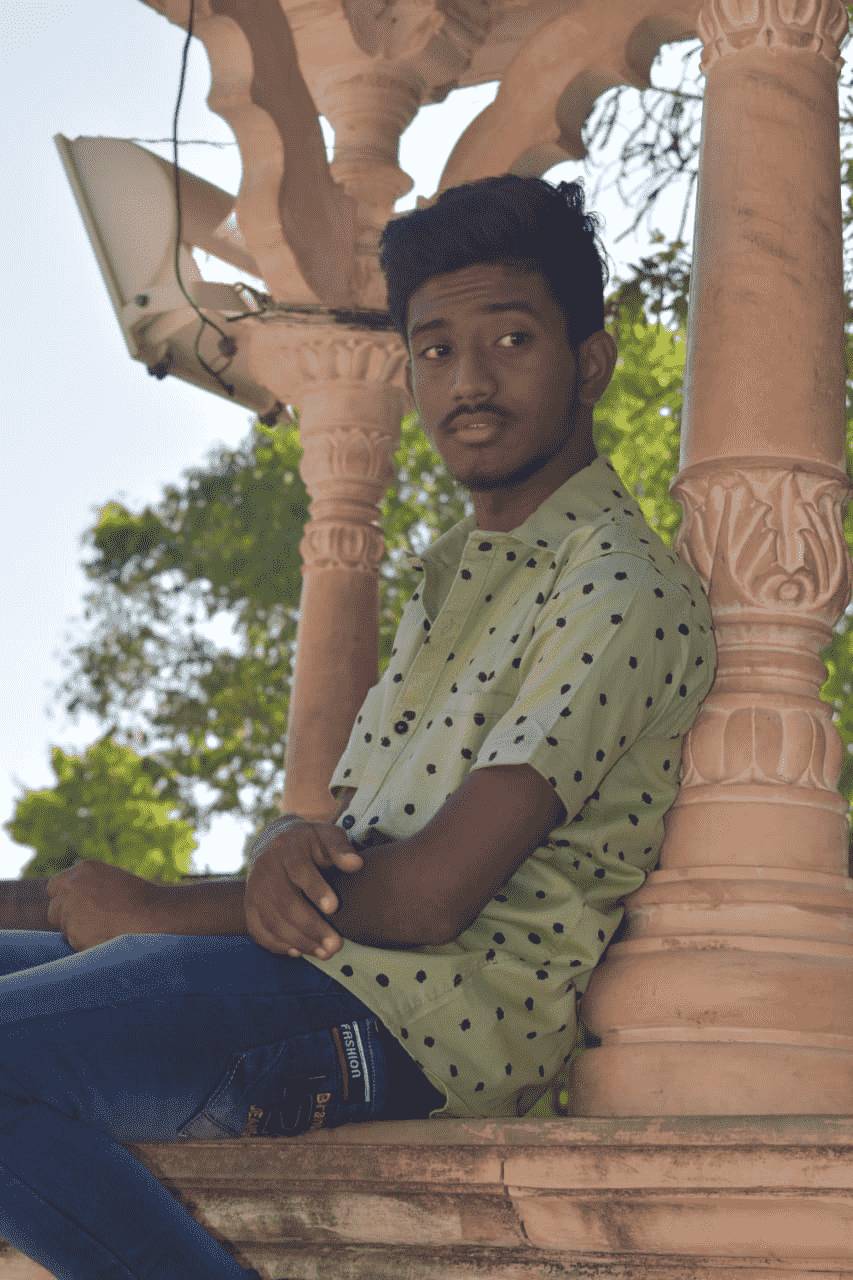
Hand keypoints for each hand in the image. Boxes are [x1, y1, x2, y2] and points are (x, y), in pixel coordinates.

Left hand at [45, 860, 160, 951]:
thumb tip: (73, 901)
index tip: (76, 909)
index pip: (55, 887)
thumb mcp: (112, 879)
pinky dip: (86, 944)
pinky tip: (106, 937)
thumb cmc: (140, 900)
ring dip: (78, 932)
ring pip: (64, 928)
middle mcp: (72, 886)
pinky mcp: (74, 932)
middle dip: (66, 918)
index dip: (64, 900)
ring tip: (106, 929)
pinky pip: (73, 943)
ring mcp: (71, 909)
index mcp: (83, 870)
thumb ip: (88, 886)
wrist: (154, 915)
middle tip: (90, 925)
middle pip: (54, 909)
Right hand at [244, 821, 363, 958]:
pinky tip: (299, 952)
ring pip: (272, 920)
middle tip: (336, 944)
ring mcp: (255, 889)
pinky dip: (277, 945)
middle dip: (311, 926)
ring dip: (299, 941)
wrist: (274, 843)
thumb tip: (356, 863)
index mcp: (287, 847)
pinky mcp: (250, 906)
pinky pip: (258, 930)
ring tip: (325, 953)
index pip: (299, 869)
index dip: (315, 889)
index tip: (334, 907)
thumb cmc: (309, 843)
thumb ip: (341, 848)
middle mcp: (266, 868)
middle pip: (285, 902)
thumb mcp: (326, 835)